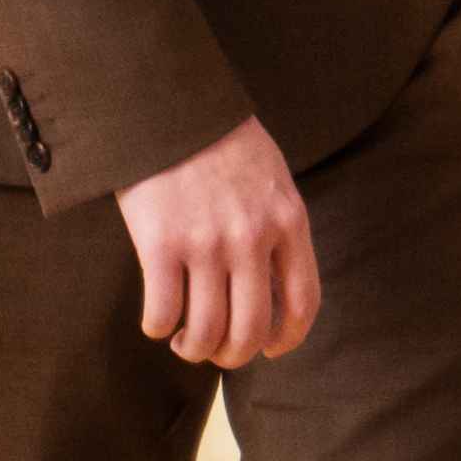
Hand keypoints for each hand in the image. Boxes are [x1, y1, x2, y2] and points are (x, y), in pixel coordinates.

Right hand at [113, 115, 318, 368]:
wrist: (170, 105)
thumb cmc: (220, 142)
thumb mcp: (272, 178)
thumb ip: (277, 228)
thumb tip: (271, 289)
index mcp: (288, 220)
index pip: (303, 302)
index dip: (287, 339)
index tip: (270, 348)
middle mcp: (252, 237)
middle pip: (251, 328)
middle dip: (234, 355)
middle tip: (216, 351)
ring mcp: (207, 243)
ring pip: (206, 331)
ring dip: (194, 347)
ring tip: (184, 339)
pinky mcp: (161, 244)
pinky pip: (163, 312)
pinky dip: (158, 328)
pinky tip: (157, 320)